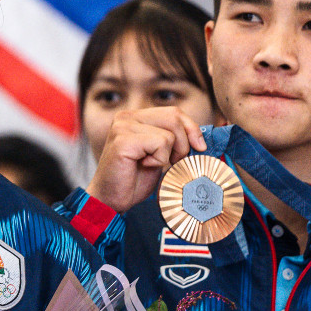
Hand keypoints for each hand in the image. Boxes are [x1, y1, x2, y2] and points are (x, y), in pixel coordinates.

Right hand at [87, 107, 206, 212]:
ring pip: (169, 134)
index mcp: (135, 117)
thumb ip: (172, 139)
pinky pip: (160, 144)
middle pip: (174, 118)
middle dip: (183, 143)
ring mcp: (123, 127)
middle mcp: (126, 117)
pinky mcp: (123, 140)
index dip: (191, 128)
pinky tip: (143, 166)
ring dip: (168, 155)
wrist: (110, 199)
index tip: (199, 147)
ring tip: (152, 164)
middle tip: (172, 162)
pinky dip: (158, 160)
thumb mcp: (158, 154)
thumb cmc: (132, 179)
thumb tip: (200, 137)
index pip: (174, 112)